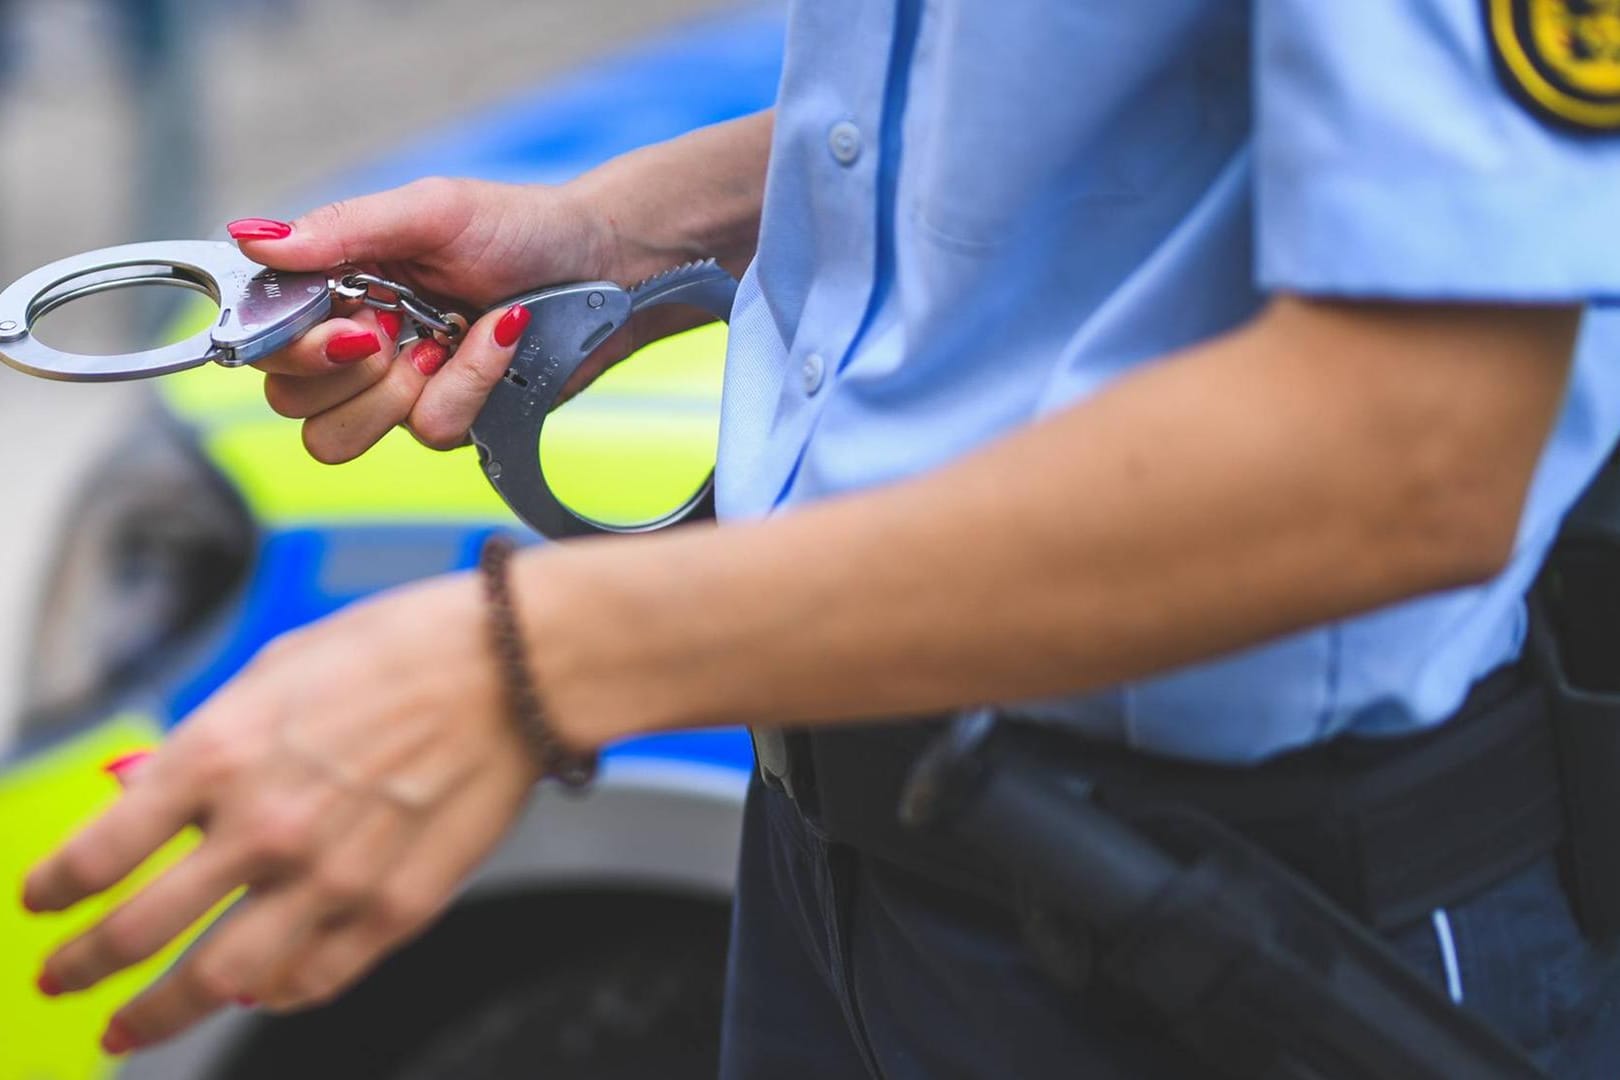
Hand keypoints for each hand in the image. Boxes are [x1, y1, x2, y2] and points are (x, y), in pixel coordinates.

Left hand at [23, 572, 541, 1053]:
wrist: (511, 664)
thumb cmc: (401, 648)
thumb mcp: (276, 668)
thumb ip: (208, 740)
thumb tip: (149, 792)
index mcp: (220, 755)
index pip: (98, 852)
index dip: (52, 891)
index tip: (41, 904)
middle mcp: (263, 827)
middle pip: (135, 933)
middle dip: (80, 968)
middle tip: (61, 981)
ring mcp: (330, 878)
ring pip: (215, 981)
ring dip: (155, 1015)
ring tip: (130, 1028)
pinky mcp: (395, 908)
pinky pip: (312, 981)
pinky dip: (272, 997)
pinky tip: (259, 993)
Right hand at [234, 176, 633, 462]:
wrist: (603, 266)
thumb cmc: (519, 228)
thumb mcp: (432, 210)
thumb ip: (344, 227)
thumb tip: (250, 236)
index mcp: (333, 287)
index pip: (262, 340)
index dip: (289, 348)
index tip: (348, 327)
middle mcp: (355, 344)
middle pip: (290, 404)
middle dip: (343, 373)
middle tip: (392, 334)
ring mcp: (400, 390)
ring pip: (341, 439)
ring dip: (399, 392)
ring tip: (445, 338)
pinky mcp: (450, 419)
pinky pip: (430, 432)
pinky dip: (469, 382)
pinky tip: (496, 341)